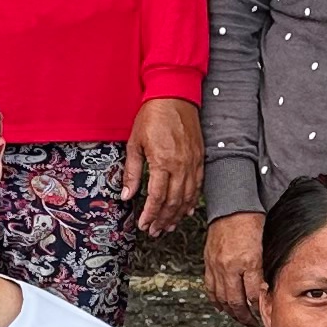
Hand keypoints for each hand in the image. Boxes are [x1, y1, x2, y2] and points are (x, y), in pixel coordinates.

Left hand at [124, 98, 204, 236]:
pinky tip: (185, 209)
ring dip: (177, 215)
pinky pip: (198, 186)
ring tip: (168, 226)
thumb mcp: (135, 143)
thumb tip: (127, 195)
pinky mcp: (199, 158)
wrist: (174, 95)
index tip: (144, 224)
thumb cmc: (153, 116)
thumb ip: (132, 171)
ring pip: (187, 197)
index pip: (157, 198)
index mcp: (163, 162)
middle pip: (173, 202)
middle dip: (163, 220)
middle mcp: (181, 165)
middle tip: (154, 231)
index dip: (150, 214)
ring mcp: (192, 163)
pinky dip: (191, 201)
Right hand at [203, 210, 266, 325]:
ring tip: (239, 318)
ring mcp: (217, 266)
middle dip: (245, 317)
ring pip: (222, 298)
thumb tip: (267, 287)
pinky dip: (216, 300)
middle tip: (253, 324)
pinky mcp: (209, 263)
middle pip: (236, 301)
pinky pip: (210, 288)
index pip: (254, 294)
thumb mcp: (265, 245)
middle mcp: (230, 266)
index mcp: (249, 261)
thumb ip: (265, 267)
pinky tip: (221, 306)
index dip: (259, 308)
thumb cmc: (251, 221)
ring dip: (231, 312)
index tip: (265, 314)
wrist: (231, 206)